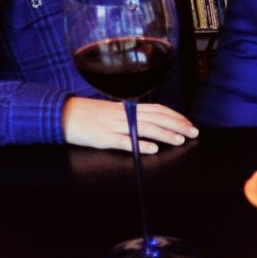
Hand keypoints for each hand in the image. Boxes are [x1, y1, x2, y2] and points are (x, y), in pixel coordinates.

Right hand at [62, 97, 198, 153]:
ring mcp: (114, 126)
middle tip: (193, 133)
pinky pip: (124, 142)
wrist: (64, 115)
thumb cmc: (88, 114)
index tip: (189, 123)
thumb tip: (150, 120)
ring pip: (144, 129)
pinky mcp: (103, 138)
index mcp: (128, 108)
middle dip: (177, 125)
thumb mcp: (113, 111)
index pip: (158, 109)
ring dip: (164, 134)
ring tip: (179, 140)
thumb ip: (130, 115)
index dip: (175, 116)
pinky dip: (140, 145)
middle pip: (156, 118)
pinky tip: (152, 150)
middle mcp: (124, 115)